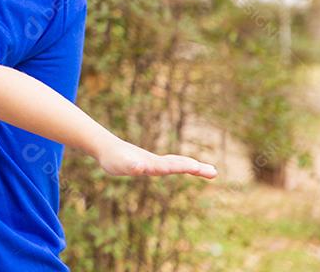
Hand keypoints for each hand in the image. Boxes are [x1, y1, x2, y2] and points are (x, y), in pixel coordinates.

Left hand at [97, 138, 216, 179]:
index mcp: (152, 164)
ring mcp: (153, 163)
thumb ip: (130, 165)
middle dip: (197, 168)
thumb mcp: (121, 164)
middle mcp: (156, 163)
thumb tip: (139, 167)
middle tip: (215, 172)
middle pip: (179, 163)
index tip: (201, 168)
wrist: (105, 148)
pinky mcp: (149, 164)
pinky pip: (169, 165)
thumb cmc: (112, 158)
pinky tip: (191, 167)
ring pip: (176, 163)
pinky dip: (182, 166)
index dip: (186, 167)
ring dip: (192, 166)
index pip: (172, 166)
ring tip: (209, 170)